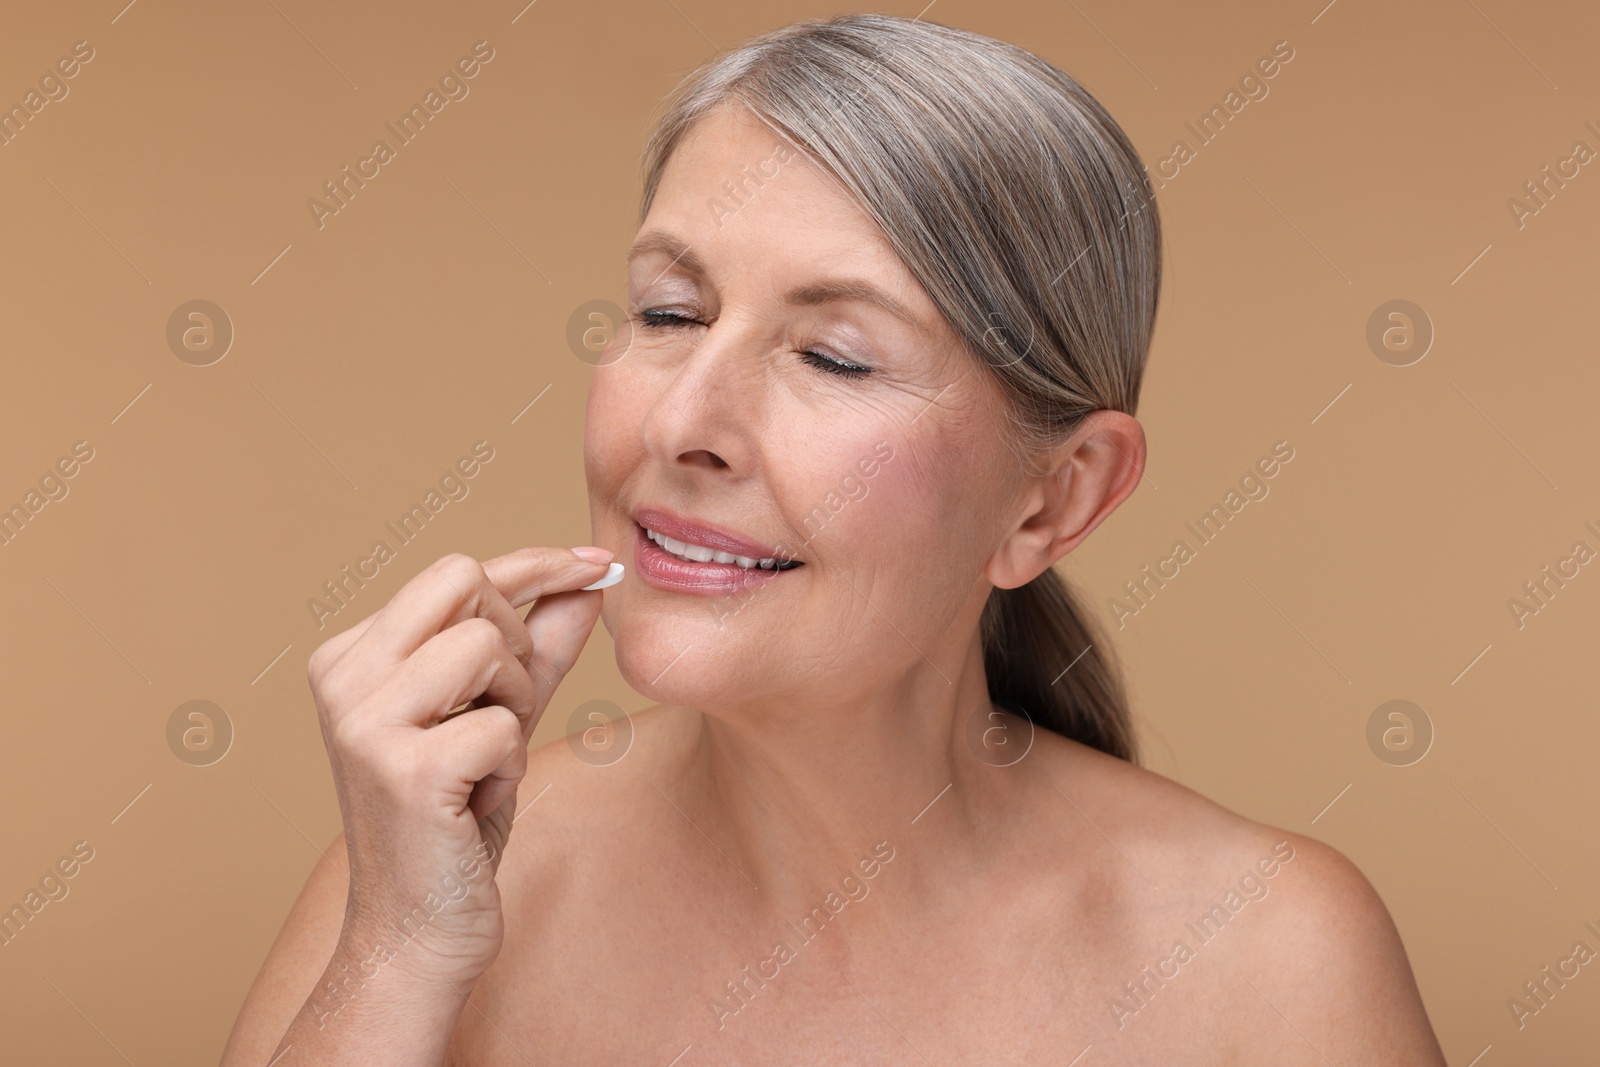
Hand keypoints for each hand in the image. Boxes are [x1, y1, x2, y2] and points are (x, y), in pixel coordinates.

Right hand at [307, 546, 613, 989]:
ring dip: (516, 704)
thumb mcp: (500, 716)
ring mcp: (363, 722)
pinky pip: (504, 724)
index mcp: (352, 655)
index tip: (598, 564)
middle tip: (506, 711)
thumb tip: (588, 581)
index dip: (536, 563)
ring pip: (487, 645)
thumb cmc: (455, 822)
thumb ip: (539, 647)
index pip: (455, 572)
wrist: (416, 931)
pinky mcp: (402, 770)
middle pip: (465, 582)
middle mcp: (342, 677)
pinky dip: (512, 763)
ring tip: (487, 759)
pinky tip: (478, 802)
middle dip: (517, 641)